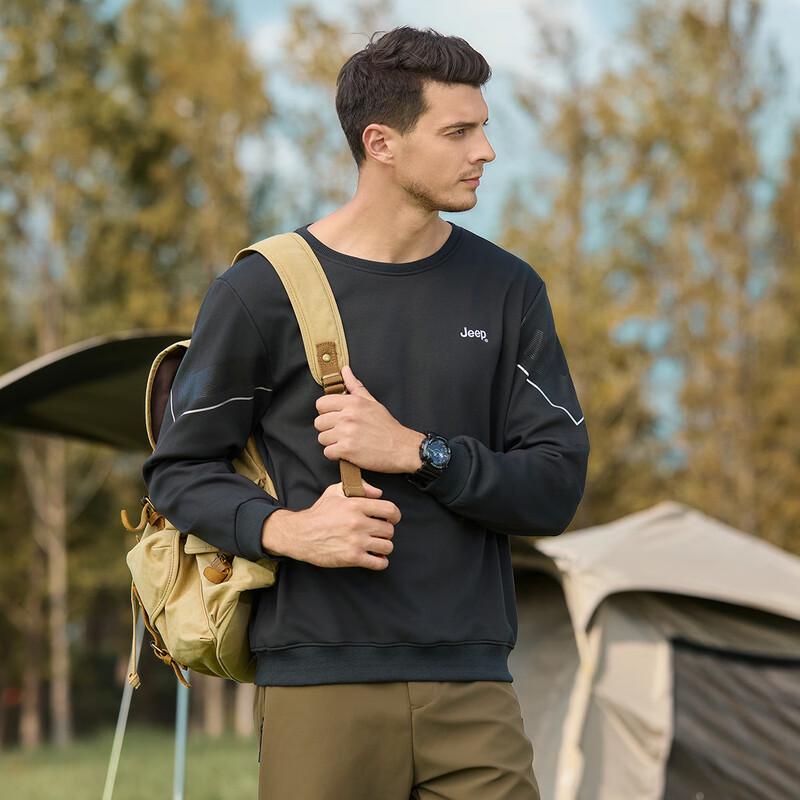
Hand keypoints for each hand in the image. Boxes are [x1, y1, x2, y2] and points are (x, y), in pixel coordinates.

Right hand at [262, 480, 400, 569]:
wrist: (300, 534)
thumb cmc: (318, 513)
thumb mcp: (335, 491)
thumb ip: (359, 487)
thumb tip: (378, 493)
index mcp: (356, 505)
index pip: (390, 510)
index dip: (395, 515)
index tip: (391, 519)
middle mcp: (358, 523)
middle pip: (389, 530)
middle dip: (386, 532)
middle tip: (378, 533)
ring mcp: (356, 541)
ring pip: (387, 546)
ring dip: (384, 547)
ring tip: (376, 545)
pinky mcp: (352, 557)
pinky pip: (379, 563)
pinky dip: (381, 562)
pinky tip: (375, 557)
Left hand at [313, 365, 423, 473]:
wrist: (402, 448)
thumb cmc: (388, 427)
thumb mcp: (372, 402)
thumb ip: (355, 386)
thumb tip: (345, 371)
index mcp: (353, 402)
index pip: (321, 404)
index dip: (325, 412)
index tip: (334, 417)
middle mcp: (348, 416)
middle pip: (319, 422)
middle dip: (328, 429)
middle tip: (342, 432)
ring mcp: (347, 433)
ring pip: (322, 438)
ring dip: (332, 442)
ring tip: (346, 442)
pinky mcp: (347, 450)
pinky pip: (327, 452)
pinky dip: (336, 454)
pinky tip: (347, 451)